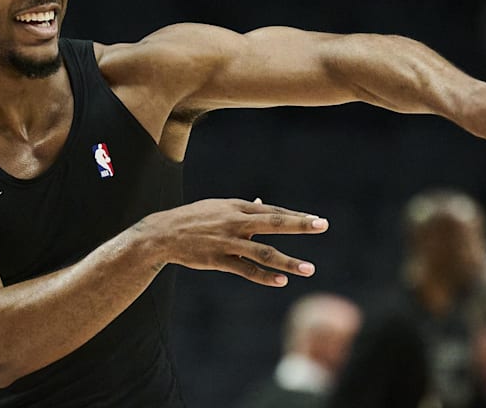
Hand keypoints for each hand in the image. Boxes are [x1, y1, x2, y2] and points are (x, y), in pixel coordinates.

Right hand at [136, 198, 327, 286]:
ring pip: (263, 252)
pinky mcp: (218, 260)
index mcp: (237, 207)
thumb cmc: (194, 219)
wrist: (162, 234)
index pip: (273, 211)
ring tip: (310, 269)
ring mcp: (227, 242)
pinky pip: (246, 270)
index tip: (317, 221)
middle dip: (300, 224)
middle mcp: (235, 222)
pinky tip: (281, 282)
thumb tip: (263, 203)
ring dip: (288, 261)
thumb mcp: (218, 208)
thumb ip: (243, 208)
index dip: (296, 216)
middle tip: (323, 225)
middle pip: (274, 223)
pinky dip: (264, 276)